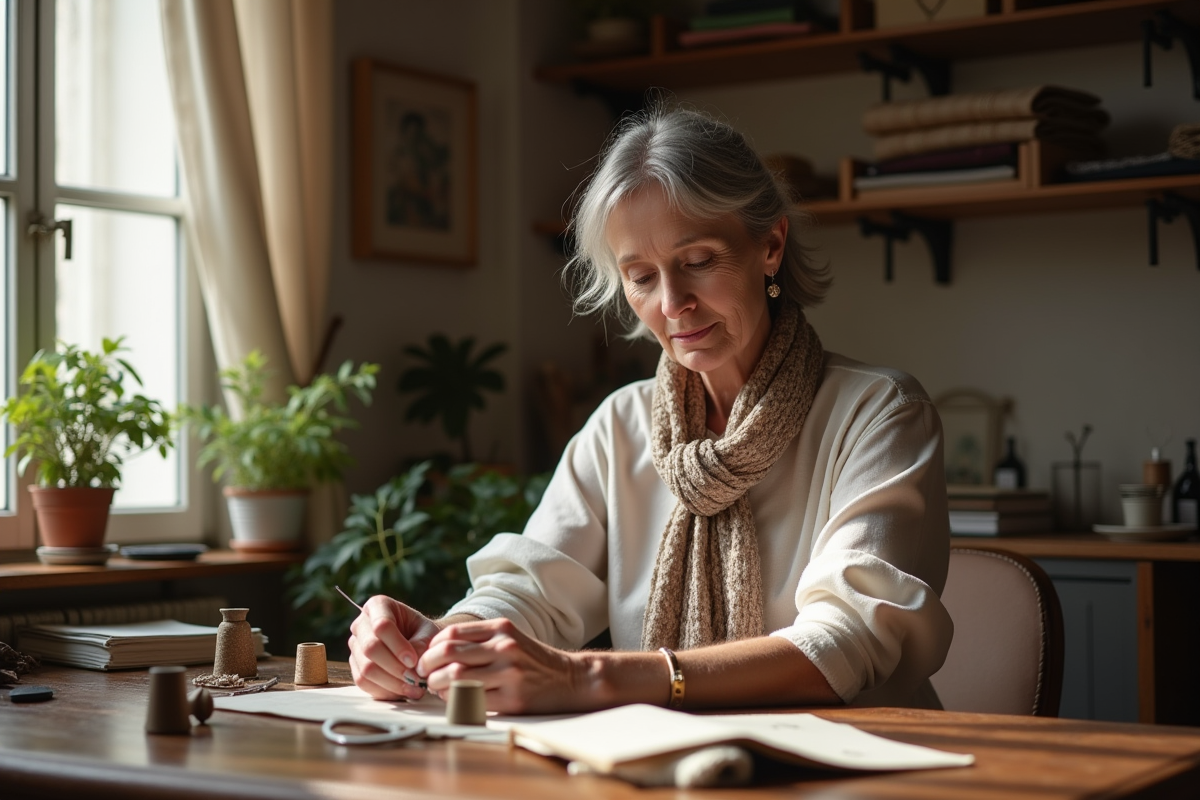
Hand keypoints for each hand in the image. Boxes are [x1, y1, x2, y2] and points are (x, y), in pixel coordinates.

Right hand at [348, 596, 440, 700]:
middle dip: (395, 667)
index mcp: (378, 605)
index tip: (414, 661)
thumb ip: (422, 645)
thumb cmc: (423, 632)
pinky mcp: (355, 665)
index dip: (398, 646)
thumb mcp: (428, 633)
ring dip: (391, 683)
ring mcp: (355, 646)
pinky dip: (384, 691)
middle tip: (416, 679)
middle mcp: (361, 623)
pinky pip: (363, 682)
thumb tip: (413, 666)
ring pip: (366, 669)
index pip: (382, 626)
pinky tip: (402, 692)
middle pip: (370, 648)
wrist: (418, 642)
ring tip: (414, 688)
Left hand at [417, 618, 585, 713]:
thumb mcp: (511, 637)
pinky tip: (454, 700)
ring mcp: (509, 673)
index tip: (426, 657)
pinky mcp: (512, 699)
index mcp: (502, 628)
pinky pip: (471, 699)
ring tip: (436, 688)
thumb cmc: (534, 660)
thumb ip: (481, 639)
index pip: (452, 633)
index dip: (432, 647)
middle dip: (427, 665)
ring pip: (456, 677)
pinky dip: (454, 700)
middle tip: (423, 674)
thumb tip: (439, 649)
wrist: (570, 679)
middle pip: (449, 653)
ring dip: (437, 685)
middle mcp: (505, 647)